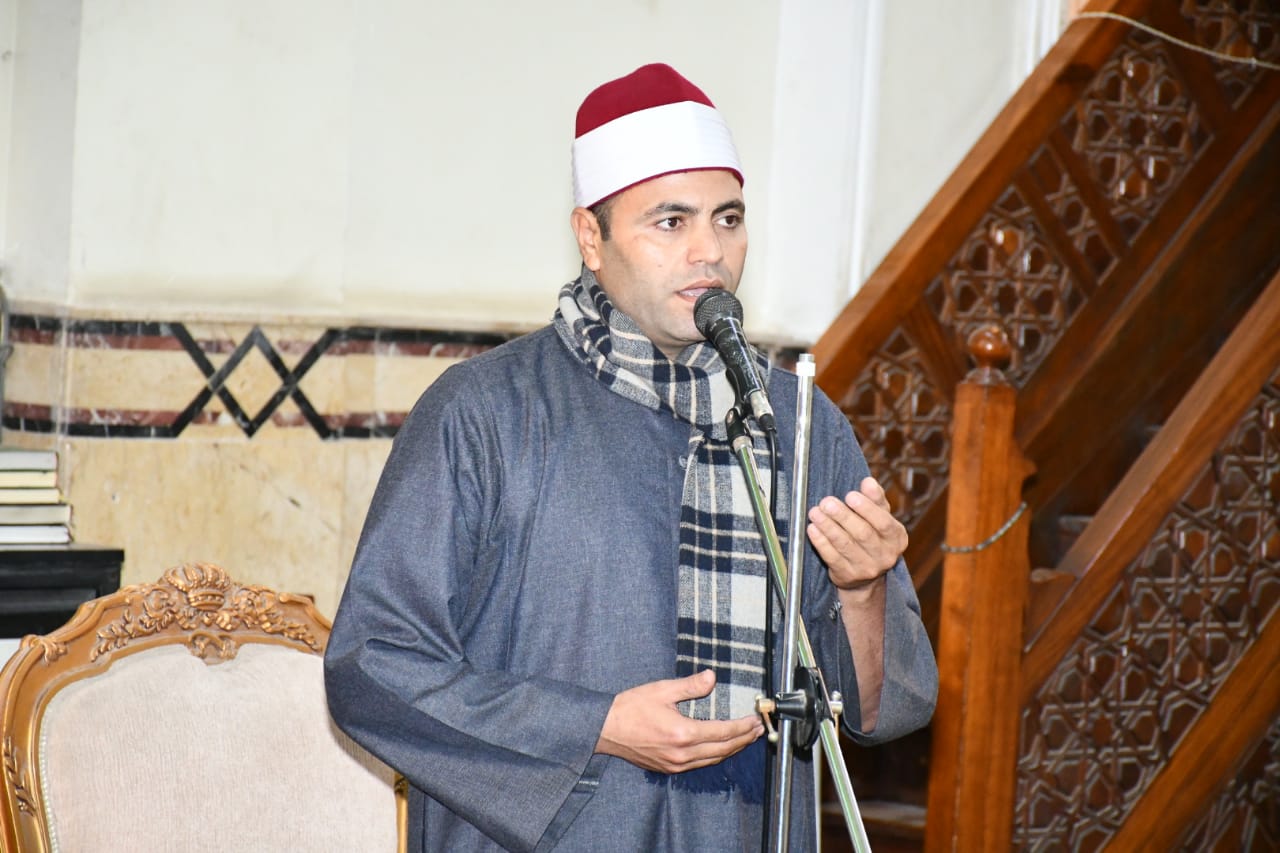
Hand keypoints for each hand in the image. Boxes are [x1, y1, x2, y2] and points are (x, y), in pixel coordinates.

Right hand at [594, 670, 763, 773]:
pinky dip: (714, 755)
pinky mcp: (668, 768)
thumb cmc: (630, 708)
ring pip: (712, 759)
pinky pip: (699, 764)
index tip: (755, 721)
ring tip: (744, 739)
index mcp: (683, 733)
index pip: (723, 732)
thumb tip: (711, 677)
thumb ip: (690, 686)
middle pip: (723, 750)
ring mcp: (675, 764)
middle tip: (758, 731)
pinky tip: (719, 747)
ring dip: (731, 750)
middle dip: (743, 740)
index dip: (743, 727)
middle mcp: (682, 754)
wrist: (605, 729)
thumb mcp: (662, 690)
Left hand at [807, 476, 906, 596]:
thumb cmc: (872, 538)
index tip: (850, 495)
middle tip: (826, 502)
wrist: (866, 578)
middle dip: (842, 516)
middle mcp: (885, 556)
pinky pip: (832, 557)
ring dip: (828, 527)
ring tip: (815, 512)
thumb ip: (875, 499)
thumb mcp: (880, 517)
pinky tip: (812, 529)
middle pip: (863, 534)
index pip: (883, 523)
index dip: (867, 509)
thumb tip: (868, 482)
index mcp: (896, 538)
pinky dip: (820, 542)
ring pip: (845, 545)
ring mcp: (866, 569)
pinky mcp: (847, 576)